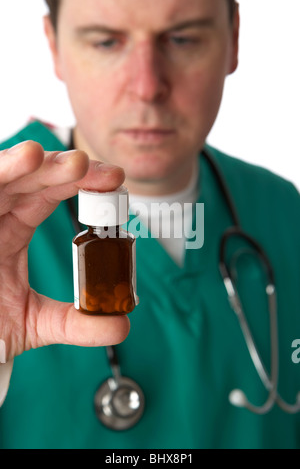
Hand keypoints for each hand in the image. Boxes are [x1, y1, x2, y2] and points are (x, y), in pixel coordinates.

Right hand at [0, 141, 129, 362]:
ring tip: (49, 156)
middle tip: (88, 165)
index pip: (51, 194)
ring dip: (24, 163)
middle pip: (30, 178)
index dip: (82, 182)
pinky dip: (0, 170)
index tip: (115, 179)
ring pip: (1, 176)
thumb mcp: (36, 322)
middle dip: (61, 167)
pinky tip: (21, 160)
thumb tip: (122, 325)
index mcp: (15, 227)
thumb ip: (76, 322)